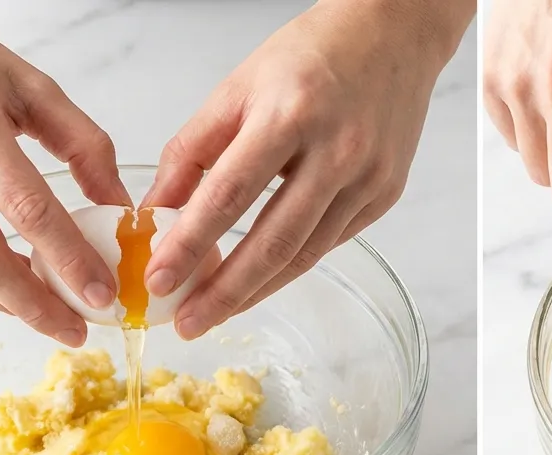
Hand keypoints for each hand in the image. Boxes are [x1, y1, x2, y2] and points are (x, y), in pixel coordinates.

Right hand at [0, 0, 126, 345]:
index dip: (69, 258)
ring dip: (8, 304)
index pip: (29, 208)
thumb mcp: (32, 85)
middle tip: (78, 329)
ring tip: (52, 316)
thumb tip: (119, 207)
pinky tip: (13, 286)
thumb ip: (84, 144)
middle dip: (37, 306)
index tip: (103, 292)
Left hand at [142, 0, 467, 339]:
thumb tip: (159, 210)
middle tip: (187, 323)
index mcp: (290, 114)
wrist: (393, 34)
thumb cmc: (311, 54)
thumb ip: (194, 149)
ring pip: (306, 253)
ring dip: (257, 290)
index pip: (230, 193)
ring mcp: (368, 177)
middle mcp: (337, 150)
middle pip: (275, 241)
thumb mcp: (238, 86)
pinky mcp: (386, 194)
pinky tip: (260, 280)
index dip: (192, 244)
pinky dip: (292, 264)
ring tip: (216, 312)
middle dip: (225, 292)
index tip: (159, 280)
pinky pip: (331, 242)